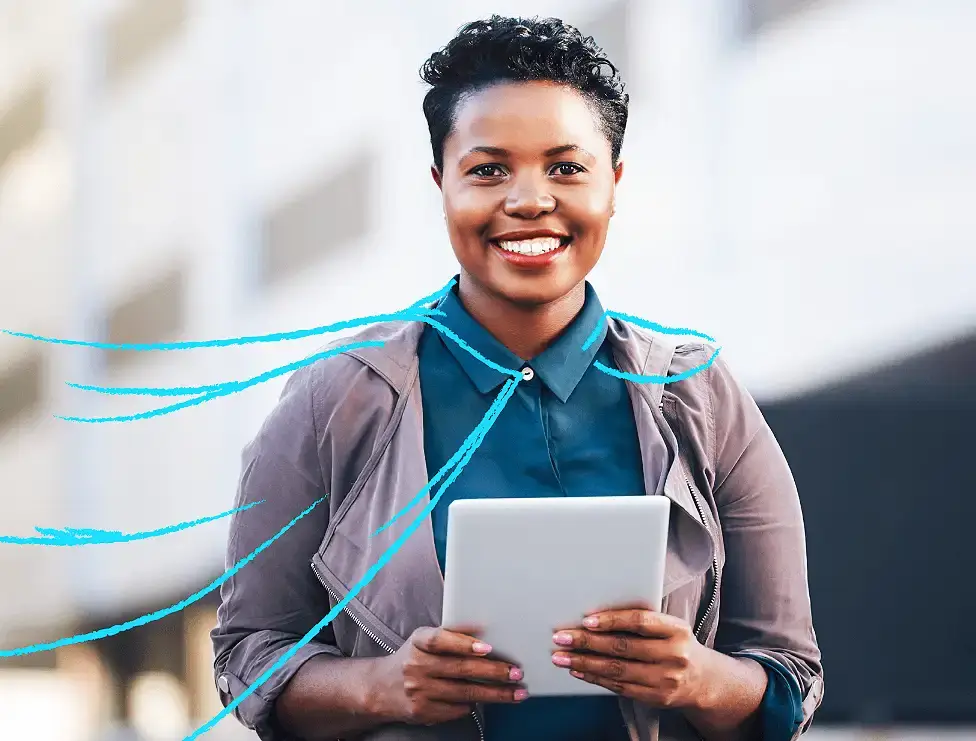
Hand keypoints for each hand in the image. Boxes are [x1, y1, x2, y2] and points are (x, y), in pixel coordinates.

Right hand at [372, 626, 527, 725]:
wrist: (380, 688)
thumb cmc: (413, 658)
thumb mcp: (425, 640)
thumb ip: (451, 634)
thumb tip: (485, 628)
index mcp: (418, 641)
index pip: (440, 639)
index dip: (463, 643)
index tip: (487, 648)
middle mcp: (416, 665)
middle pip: (460, 669)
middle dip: (494, 672)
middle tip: (516, 673)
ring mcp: (418, 691)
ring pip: (464, 693)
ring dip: (495, 694)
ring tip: (516, 692)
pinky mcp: (422, 711)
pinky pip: (457, 709)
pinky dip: (473, 705)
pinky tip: (486, 700)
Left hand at [550, 606, 711, 709]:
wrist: (702, 680)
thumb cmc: (677, 645)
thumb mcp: (669, 627)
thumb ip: (641, 621)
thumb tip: (596, 617)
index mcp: (676, 630)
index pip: (639, 621)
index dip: (611, 620)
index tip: (586, 620)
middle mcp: (673, 655)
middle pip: (622, 647)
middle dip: (587, 642)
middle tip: (562, 637)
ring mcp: (665, 679)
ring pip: (617, 670)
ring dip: (584, 662)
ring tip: (562, 656)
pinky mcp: (655, 697)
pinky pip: (619, 687)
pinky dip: (595, 678)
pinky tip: (579, 670)